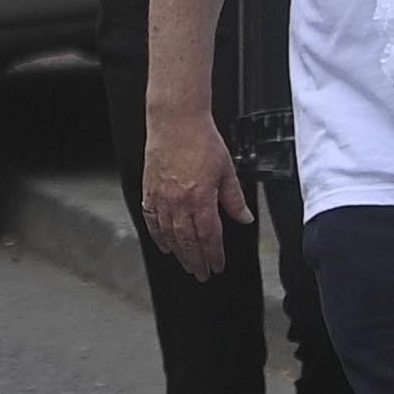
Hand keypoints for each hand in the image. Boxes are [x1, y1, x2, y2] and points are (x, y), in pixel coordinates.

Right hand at [139, 106, 249, 279]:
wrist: (175, 120)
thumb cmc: (200, 139)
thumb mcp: (226, 170)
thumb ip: (234, 198)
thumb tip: (244, 217)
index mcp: (200, 198)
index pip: (208, 236)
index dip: (213, 255)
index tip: (217, 265)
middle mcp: (178, 201)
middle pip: (187, 241)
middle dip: (196, 260)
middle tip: (201, 273)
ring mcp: (161, 196)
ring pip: (168, 234)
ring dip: (178, 252)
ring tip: (185, 263)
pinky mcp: (149, 189)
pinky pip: (151, 219)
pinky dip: (157, 234)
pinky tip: (163, 243)